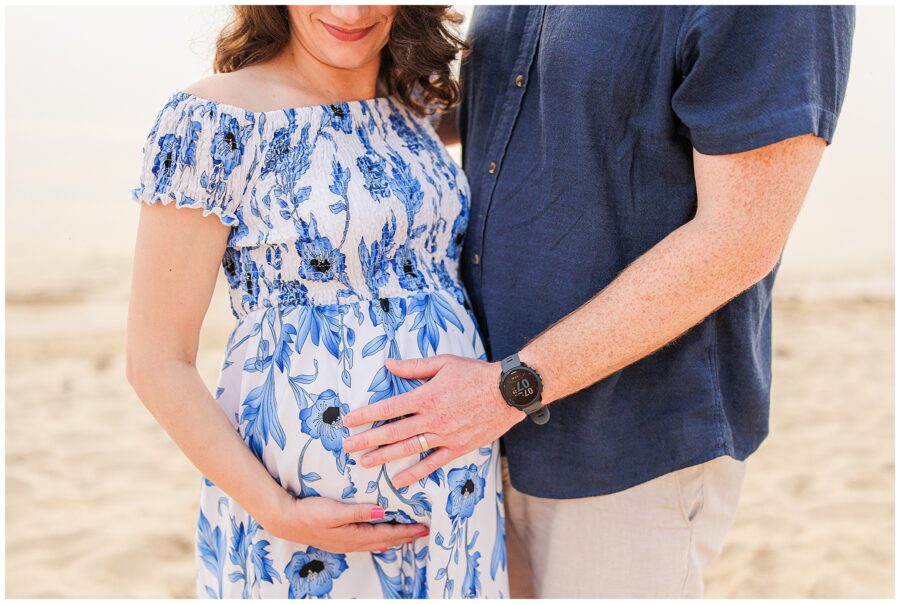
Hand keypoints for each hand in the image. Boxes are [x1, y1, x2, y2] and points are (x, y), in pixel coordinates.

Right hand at [263, 494, 428, 552]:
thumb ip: (358, 512)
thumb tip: (382, 512)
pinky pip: (367, 542)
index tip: (423, 527)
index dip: (406, 531)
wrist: (286, 520)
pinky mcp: (340, 540)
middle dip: (406, 537)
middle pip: (386, 541)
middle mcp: (353, 542)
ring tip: (408, 536)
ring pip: (377, 543)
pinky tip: (382, 541)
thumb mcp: (334, 510)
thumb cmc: (309, 512)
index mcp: (354, 535)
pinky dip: (380, 540)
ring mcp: (346, 543)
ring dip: (394, 539)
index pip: (387, 534)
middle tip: (424, 532)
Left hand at [342, 355, 525, 487]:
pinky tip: (398, 481)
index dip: (366, 415)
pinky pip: (432, 464)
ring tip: (364, 462)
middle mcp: (432, 419)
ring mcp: (445, 436)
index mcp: (426, 396)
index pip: (388, 408)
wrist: (508, 392)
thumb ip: (413, 367)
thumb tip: (388, 364)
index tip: (348, 421)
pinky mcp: (458, 448)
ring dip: (383, 457)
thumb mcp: (443, 363)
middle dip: (366, 439)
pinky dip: (414, 474)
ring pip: (408, 449)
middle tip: (347, 446)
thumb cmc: (475, 374)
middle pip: (392, 431)